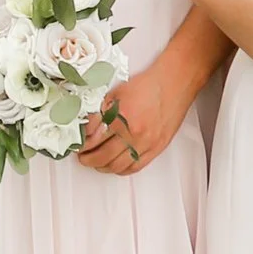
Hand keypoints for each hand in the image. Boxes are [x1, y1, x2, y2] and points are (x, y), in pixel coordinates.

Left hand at [79, 55, 192, 175]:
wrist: (174, 83)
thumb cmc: (147, 86)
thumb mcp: (116, 94)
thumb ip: (99, 113)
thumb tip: (86, 131)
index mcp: (121, 117)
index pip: (93, 140)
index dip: (82, 145)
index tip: (78, 145)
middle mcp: (134, 133)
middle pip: (102, 157)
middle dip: (88, 159)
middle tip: (83, 156)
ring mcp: (146, 143)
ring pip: (117, 166)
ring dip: (102, 167)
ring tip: (96, 161)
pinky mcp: (157, 148)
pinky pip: (135, 167)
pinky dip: (121, 170)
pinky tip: (115, 165)